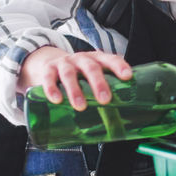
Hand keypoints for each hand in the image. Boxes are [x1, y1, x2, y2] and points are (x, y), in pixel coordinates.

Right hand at [16, 46, 132, 109]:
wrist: (49, 63)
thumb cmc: (78, 74)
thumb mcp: (91, 77)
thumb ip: (103, 90)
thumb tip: (122, 116)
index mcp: (96, 59)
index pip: (110, 59)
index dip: (119, 66)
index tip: (127, 76)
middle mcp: (81, 59)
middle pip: (91, 68)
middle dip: (98, 83)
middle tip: (105, 99)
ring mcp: (64, 63)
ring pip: (69, 74)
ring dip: (75, 90)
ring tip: (80, 106)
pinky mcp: (48, 70)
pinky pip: (49, 78)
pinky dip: (52, 89)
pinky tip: (56, 100)